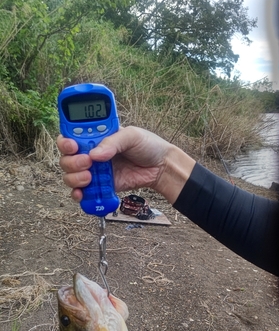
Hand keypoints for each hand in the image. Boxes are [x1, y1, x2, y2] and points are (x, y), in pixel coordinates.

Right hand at [57, 126, 194, 204]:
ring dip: (74, 178)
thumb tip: (95, 155)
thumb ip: (113, 142)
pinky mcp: (101, 186)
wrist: (161, 168)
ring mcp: (95, 171)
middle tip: (87, 163)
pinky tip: (83, 194)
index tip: (72, 145)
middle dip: (72, 162)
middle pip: (67, 158)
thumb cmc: (147, 146)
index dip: (65, 141)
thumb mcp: (131, 136)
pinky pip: (83, 192)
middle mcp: (91, 153)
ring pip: (71, 176)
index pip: (71, 136)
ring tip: (89, 178)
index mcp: (96, 136)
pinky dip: (79, 194)